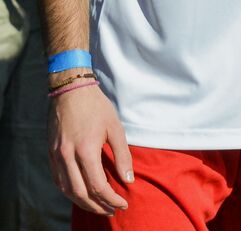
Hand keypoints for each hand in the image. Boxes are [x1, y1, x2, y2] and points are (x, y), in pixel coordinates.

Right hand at [49, 83, 131, 214]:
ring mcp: (56, 155)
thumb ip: (122, 156)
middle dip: (97, 206)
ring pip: (66, 189)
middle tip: (111, 211)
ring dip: (82, 202)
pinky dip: (69, 191)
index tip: (123, 204)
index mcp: (86, 150)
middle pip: (80, 193)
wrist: (71, 90)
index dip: (111, 198)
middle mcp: (67, 156)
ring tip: (98, 207)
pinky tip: (81, 194)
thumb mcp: (116, 129)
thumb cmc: (97, 107)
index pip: (98, 185)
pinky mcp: (50, 153)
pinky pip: (58, 180)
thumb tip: (128, 180)